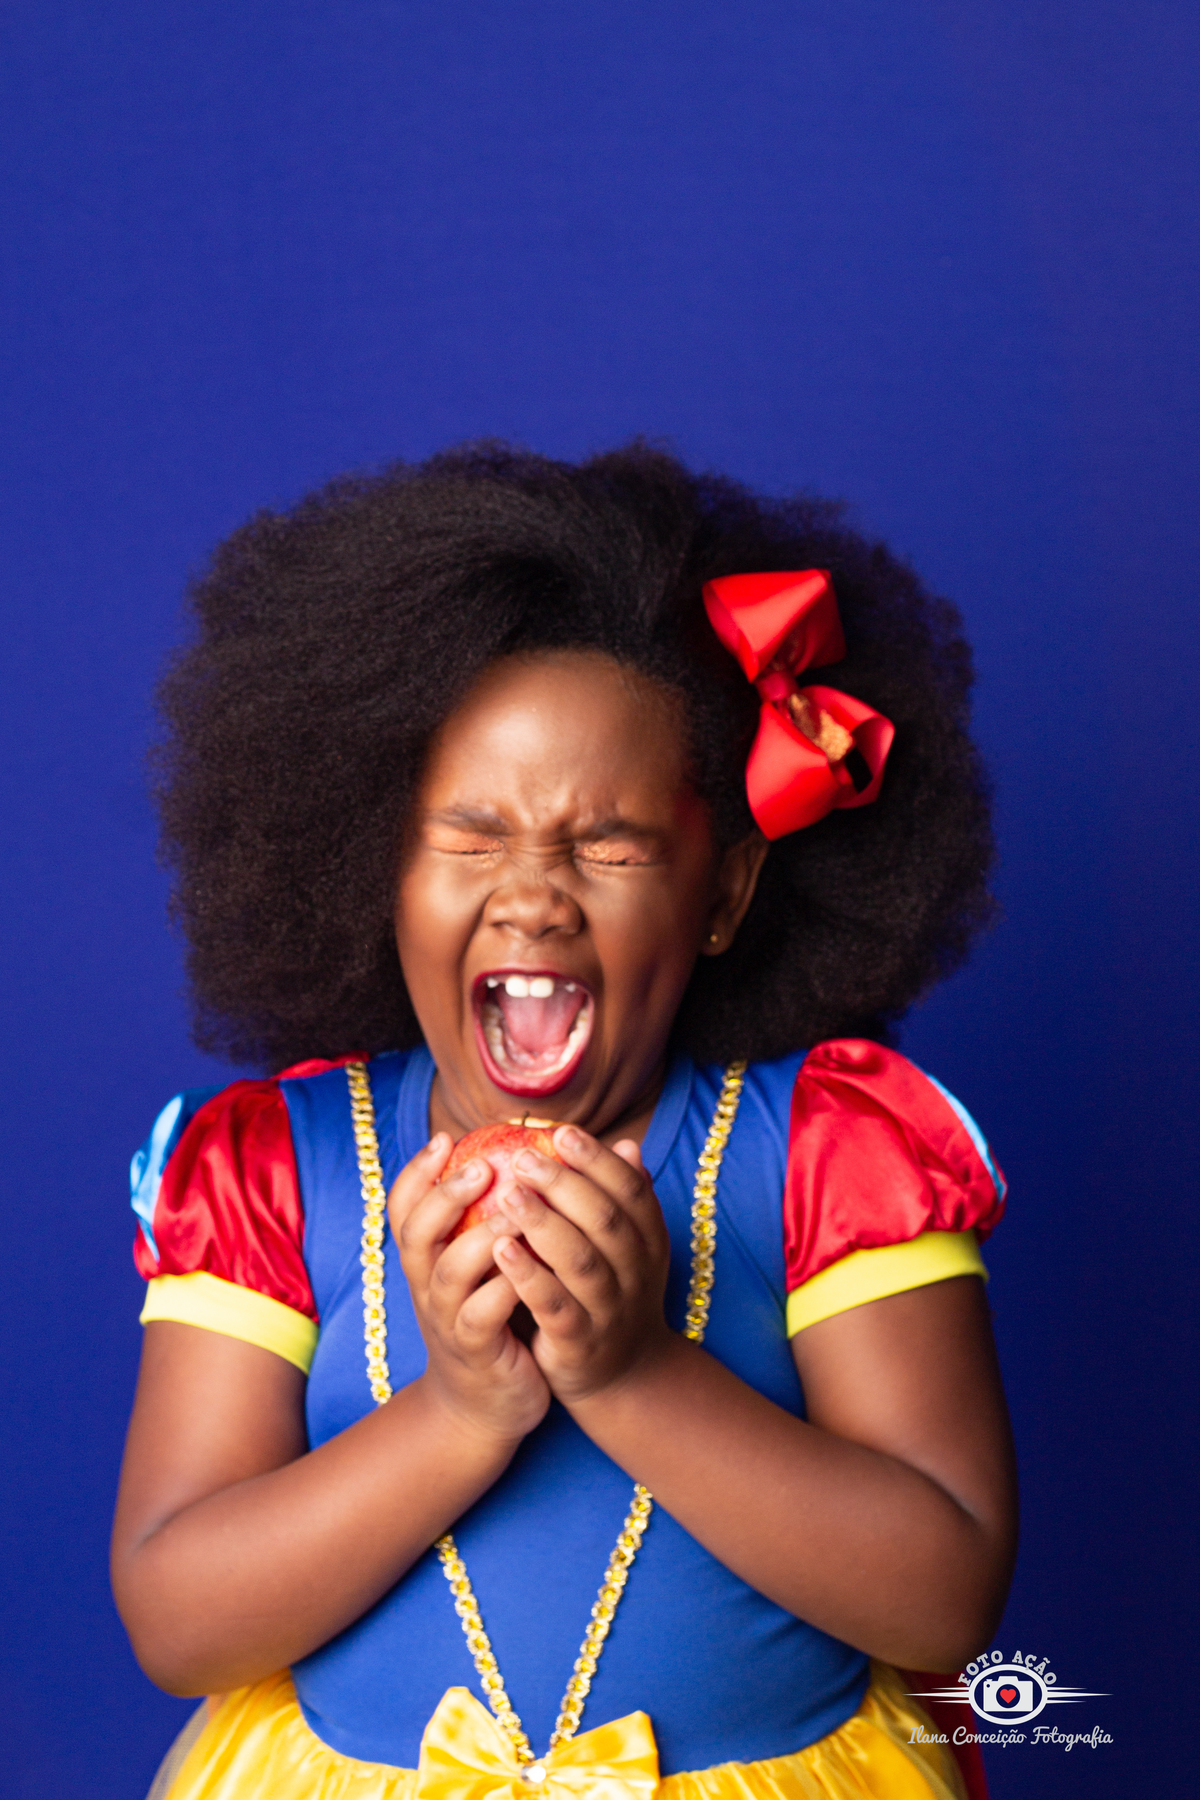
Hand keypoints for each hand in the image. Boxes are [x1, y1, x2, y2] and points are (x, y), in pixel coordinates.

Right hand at [388, 1136, 550, 1442]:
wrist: (487, 1405)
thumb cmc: (495, 1320)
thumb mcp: (484, 1268)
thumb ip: (496, 1218)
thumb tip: (532, 1156)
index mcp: (429, 1259)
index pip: (404, 1207)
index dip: (417, 1172)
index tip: (446, 1138)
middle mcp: (429, 1285)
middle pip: (417, 1232)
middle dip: (446, 1196)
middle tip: (482, 1166)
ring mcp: (448, 1319)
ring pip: (450, 1271)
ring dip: (482, 1237)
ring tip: (518, 1210)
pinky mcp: (476, 1351)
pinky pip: (483, 1315)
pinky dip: (505, 1288)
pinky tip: (532, 1267)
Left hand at [486, 1128, 673, 1405]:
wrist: (621, 1376)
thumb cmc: (612, 1293)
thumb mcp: (627, 1247)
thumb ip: (621, 1199)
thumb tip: (627, 1143)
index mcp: (649, 1240)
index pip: (631, 1191)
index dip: (598, 1160)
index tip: (562, 1132)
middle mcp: (636, 1272)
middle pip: (605, 1219)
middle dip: (564, 1184)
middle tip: (522, 1158)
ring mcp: (610, 1308)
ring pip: (580, 1261)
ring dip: (543, 1224)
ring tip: (507, 1195)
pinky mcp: (580, 1341)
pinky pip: (555, 1305)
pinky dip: (529, 1276)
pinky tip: (500, 1249)